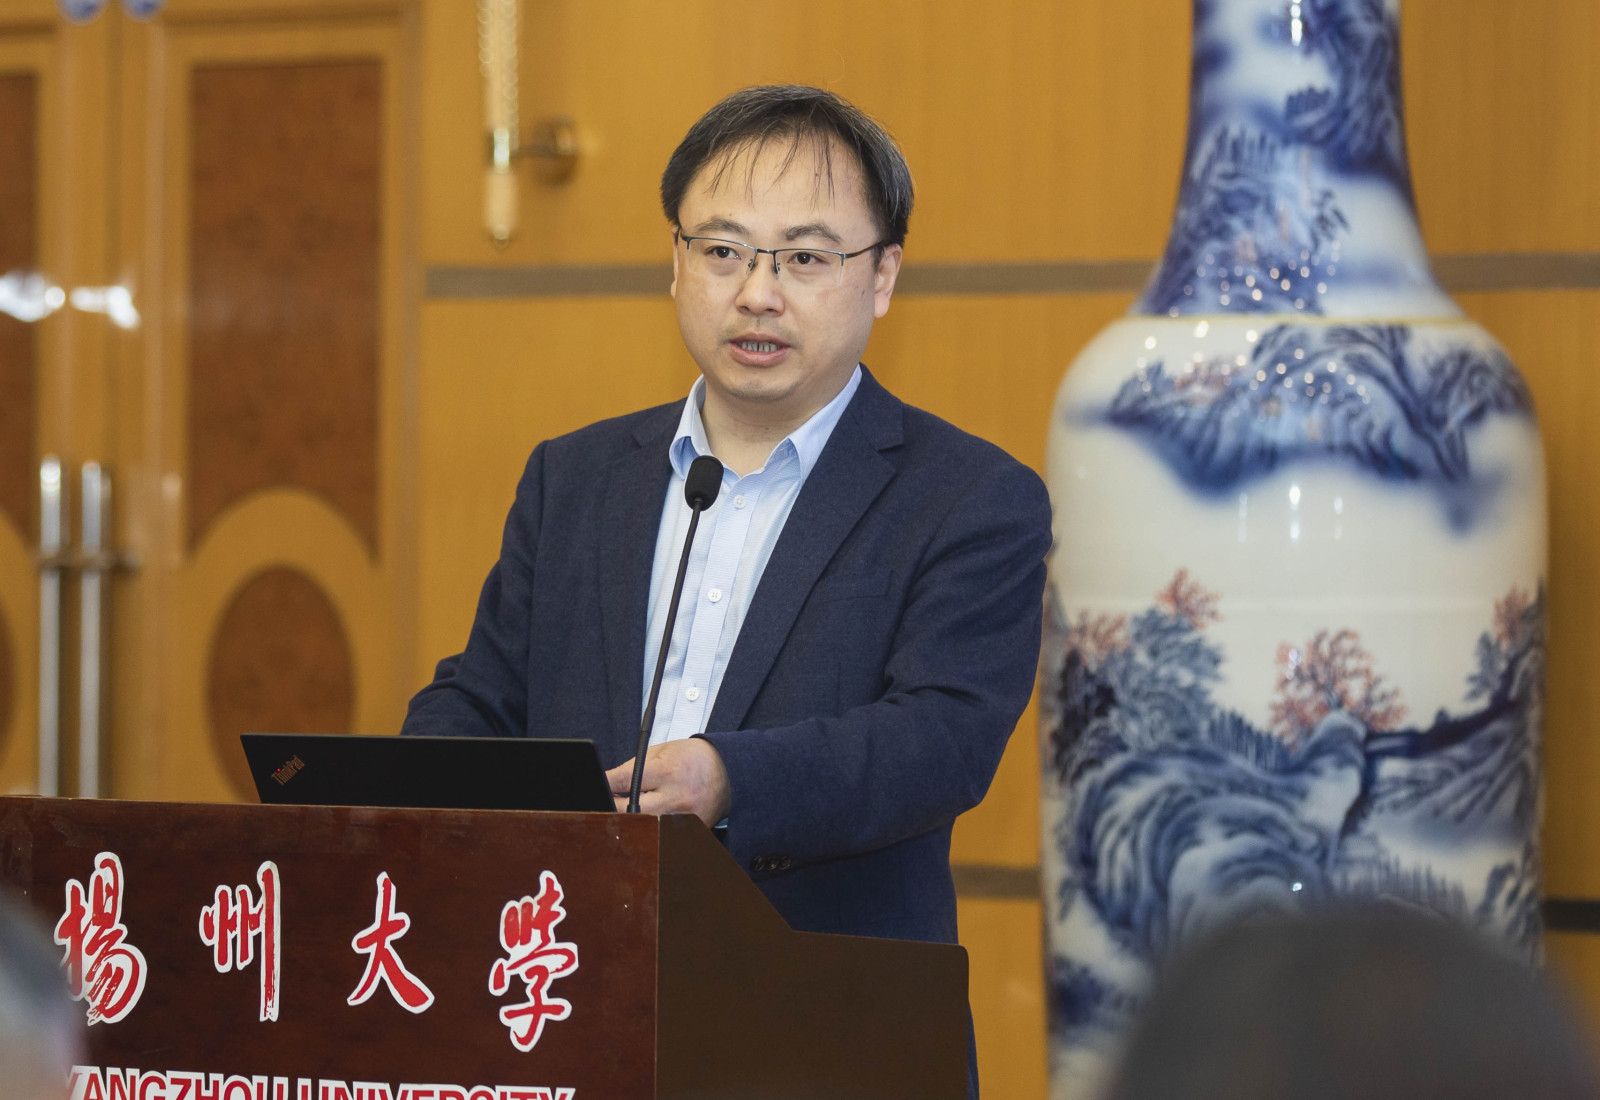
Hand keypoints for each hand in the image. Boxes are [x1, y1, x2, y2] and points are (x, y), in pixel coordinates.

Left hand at [607, 738, 730, 826]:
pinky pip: (661, 831)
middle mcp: (675, 797)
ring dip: (632, 816)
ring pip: (644, 824)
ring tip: (628, 806)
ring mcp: (682, 817)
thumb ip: (634, 766)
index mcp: (667, 772)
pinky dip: (650, 824)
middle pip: (630, 809)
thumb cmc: (693, 758)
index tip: (596, 784)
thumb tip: (608, 782)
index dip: (605, 783)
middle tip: (607, 801)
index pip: (625, 780)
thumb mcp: (662, 751)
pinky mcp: (688, 830)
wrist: (729, 771)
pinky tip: (649, 815)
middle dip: (613, 805)